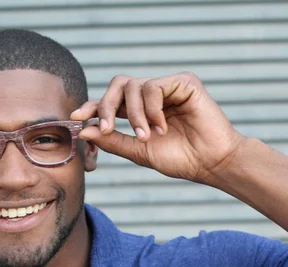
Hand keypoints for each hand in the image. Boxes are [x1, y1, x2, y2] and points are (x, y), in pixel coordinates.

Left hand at [71, 73, 245, 183]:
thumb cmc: (181, 159)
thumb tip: (83, 131)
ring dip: (135, 115)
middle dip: (106, 106)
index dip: (93, 106)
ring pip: (134, 86)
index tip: (76, 117)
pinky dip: (152, 109)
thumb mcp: (140, 152)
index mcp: (142, 110)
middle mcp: (154, 95)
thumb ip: (113, 140)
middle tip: (105, 128)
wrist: (211, 163)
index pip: (112, 100)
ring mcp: (169, 86)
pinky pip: (154, 86)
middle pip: (118, 85)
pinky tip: (162, 126)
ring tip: (147, 136)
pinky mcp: (184, 82)